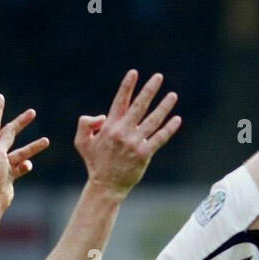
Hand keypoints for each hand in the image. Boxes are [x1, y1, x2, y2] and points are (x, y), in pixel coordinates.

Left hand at [0, 95, 49, 213]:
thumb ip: (6, 139)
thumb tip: (10, 128)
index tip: (0, 97)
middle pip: (10, 134)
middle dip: (21, 124)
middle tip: (32, 113)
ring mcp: (2, 165)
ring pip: (20, 151)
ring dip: (33, 147)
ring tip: (46, 141)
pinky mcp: (9, 176)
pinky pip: (21, 167)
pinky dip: (26, 166)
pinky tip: (29, 166)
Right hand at [74, 70, 180, 198]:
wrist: (105, 187)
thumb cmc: (95, 163)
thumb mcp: (81, 142)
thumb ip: (85, 124)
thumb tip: (102, 116)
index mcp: (109, 126)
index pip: (120, 101)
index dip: (127, 86)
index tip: (134, 73)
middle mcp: (123, 132)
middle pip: (139, 106)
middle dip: (149, 90)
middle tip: (159, 77)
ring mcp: (134, 143)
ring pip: (152, 120)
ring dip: (164, 106)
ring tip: (173, 95)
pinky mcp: (143, 154)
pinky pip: (159, 138)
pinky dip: (169, 129)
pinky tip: (177, 119)